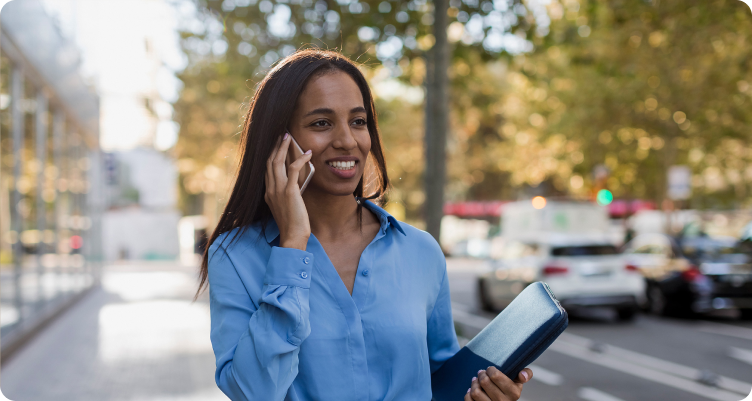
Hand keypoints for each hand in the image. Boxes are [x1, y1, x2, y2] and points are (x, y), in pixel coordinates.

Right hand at [264, 133, 312, 249]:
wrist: (292, 237)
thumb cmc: (292, 225)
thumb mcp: (285, 207)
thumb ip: (286, 195)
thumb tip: (295, 185)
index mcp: (268, 193)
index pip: (266, 169)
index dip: (271, 155)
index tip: (276, 145)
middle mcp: (270, 190)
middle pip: (269, 162)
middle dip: (275, 146)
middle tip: (281, 134)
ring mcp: (278, 190)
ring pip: (277, 162)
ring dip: (283, 147)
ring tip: (288, 137)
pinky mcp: (289, 192)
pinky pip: (293, 169)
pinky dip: (300, 159)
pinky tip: (308, 153)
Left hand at [464, 367, 532, 400]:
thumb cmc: (508, 389)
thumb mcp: (518, 382)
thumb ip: (525, 374)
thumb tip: (523, 375)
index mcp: (514, 393)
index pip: (495, 375)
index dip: (490, 370)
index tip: (490, 369)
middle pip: (484, 382)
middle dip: (481, 374)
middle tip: (482, 373)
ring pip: (476, 392)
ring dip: (474, 383)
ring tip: (476, 381)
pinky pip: (469, 400)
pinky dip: (468, 393)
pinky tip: (472, 390)